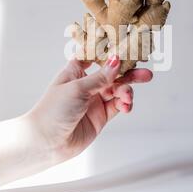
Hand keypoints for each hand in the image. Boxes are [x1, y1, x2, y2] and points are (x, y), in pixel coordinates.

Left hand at [28, 56, 152, 164]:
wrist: (47, 143)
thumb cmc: (53, 111)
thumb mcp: (77, 88)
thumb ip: (101, 77)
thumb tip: (117, 60)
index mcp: (75, 70)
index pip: (96, 56)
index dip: (111, 52)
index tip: (129, 48)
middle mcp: (86, 83)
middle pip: (112, 73)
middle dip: (129, 73)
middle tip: (146, 73)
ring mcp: (94, 100)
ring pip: (118, 90)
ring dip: (127, 91)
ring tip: (128, 97)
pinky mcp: (101, 116)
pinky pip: (118, 106)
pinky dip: (125, 104)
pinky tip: (126, 106)